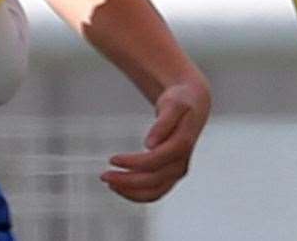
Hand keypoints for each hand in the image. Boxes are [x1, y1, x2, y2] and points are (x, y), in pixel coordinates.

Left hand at [100, 75, 210, 202]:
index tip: (112, 159)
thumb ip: (163, 123)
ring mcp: (178, 172)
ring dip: (130, 191)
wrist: (194, 105)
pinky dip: (137, 194)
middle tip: (103, 175)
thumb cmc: (180, 101)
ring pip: (154, 192)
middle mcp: (182, 163)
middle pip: (152, 180)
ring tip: (109, 183)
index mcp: (182, 145)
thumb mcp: (173, 104)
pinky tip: (120, 186)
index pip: (155, 161)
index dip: (133, 163)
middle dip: (127, 181)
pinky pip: (155, 192)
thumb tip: (150, 144)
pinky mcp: (172, 175)